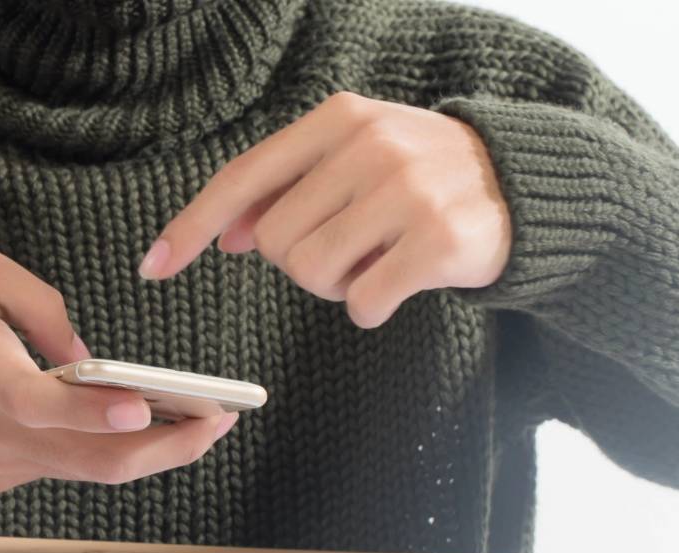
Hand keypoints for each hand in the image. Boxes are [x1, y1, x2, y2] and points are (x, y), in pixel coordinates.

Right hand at [0, 237, 238, 494]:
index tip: (142, 408)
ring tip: (200, 421)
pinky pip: (58, 466)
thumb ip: (39, 301)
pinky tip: (137, 426)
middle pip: (93, 461)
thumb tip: (87, 355)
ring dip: (145, 452)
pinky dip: (100, 451)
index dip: (94, 412)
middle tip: (220, 420)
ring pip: (85, 472)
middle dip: (167, 447)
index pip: (43, 406)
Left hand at [141, 92, 512, 328]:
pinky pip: (363, 303)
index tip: (152, 266)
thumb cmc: (423, 179)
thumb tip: (230, 234)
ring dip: (337, 286)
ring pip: (314, 275)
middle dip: (302, 264)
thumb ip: (292, 187)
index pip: (244, 177)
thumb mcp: (357, 159)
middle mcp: (371, 145)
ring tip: (378, 260)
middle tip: (351, 249)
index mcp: (340, 119)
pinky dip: (372, 307)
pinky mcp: (440, 239)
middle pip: (278, 242)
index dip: (191, 226)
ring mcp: (408, 190)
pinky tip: (403, 282)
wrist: (526, 186)